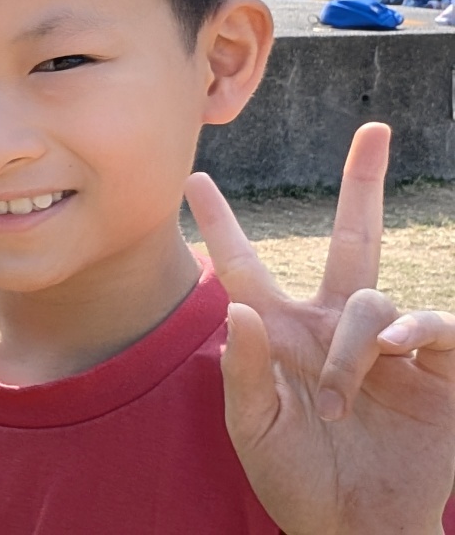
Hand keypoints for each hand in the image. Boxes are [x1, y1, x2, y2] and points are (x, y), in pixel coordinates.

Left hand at [185, 122, 454, 534]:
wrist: (356, 527)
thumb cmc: (297, 479)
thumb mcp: (254, 429)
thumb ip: (245, 372)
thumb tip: (237, 306)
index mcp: (282, 333)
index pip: (246, 267)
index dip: (222, 225)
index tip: (195, 179)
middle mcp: (335, 326)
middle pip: (351, 239)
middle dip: (363, 184)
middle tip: (374, 130)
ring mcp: (389, 345)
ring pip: (374, 299)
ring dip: (353, 347)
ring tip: (341, 398)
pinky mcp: (437, 369)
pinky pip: (431, 324)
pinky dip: (412, 331)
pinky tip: (395, 351)